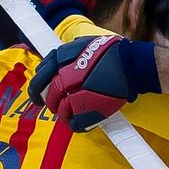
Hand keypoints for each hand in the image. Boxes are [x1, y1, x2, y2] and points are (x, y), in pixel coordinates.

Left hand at [28, 34, 159, 131]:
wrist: (132, 63)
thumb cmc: (112, 53)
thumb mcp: (84, 44)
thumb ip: (68, 54)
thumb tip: (54, 61)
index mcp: (62, 57)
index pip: (41, 74)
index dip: (37, 86)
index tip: (38, 93)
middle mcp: (65, 75)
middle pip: (49, 94)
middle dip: (50, 102)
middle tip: (55, 105)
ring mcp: (76, 92)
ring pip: (60, 109)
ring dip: (63, 113)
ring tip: (69, 113)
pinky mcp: (89, 107)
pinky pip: (75, 122)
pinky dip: (76, 124)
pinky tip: (79, 122)